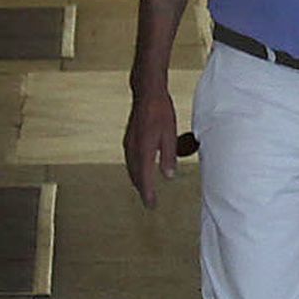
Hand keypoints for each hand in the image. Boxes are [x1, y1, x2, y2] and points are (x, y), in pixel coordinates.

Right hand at [124, 88, 178, 207]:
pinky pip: (130, 160)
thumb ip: (168, 157)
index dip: (148, 194)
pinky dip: (135, 169)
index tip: (151, 205)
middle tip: (149, 202)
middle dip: (142, 190)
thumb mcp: (170, 135)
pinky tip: (141, 169)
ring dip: (138, 180)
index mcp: (143, 150)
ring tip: (144, 189)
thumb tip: (168, 176)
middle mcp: (132, 149)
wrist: (146, 93)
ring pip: (131, 168)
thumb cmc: (160, 112)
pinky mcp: (129, 138)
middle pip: (135, 176)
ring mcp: (128, 143)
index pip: (144, 179)